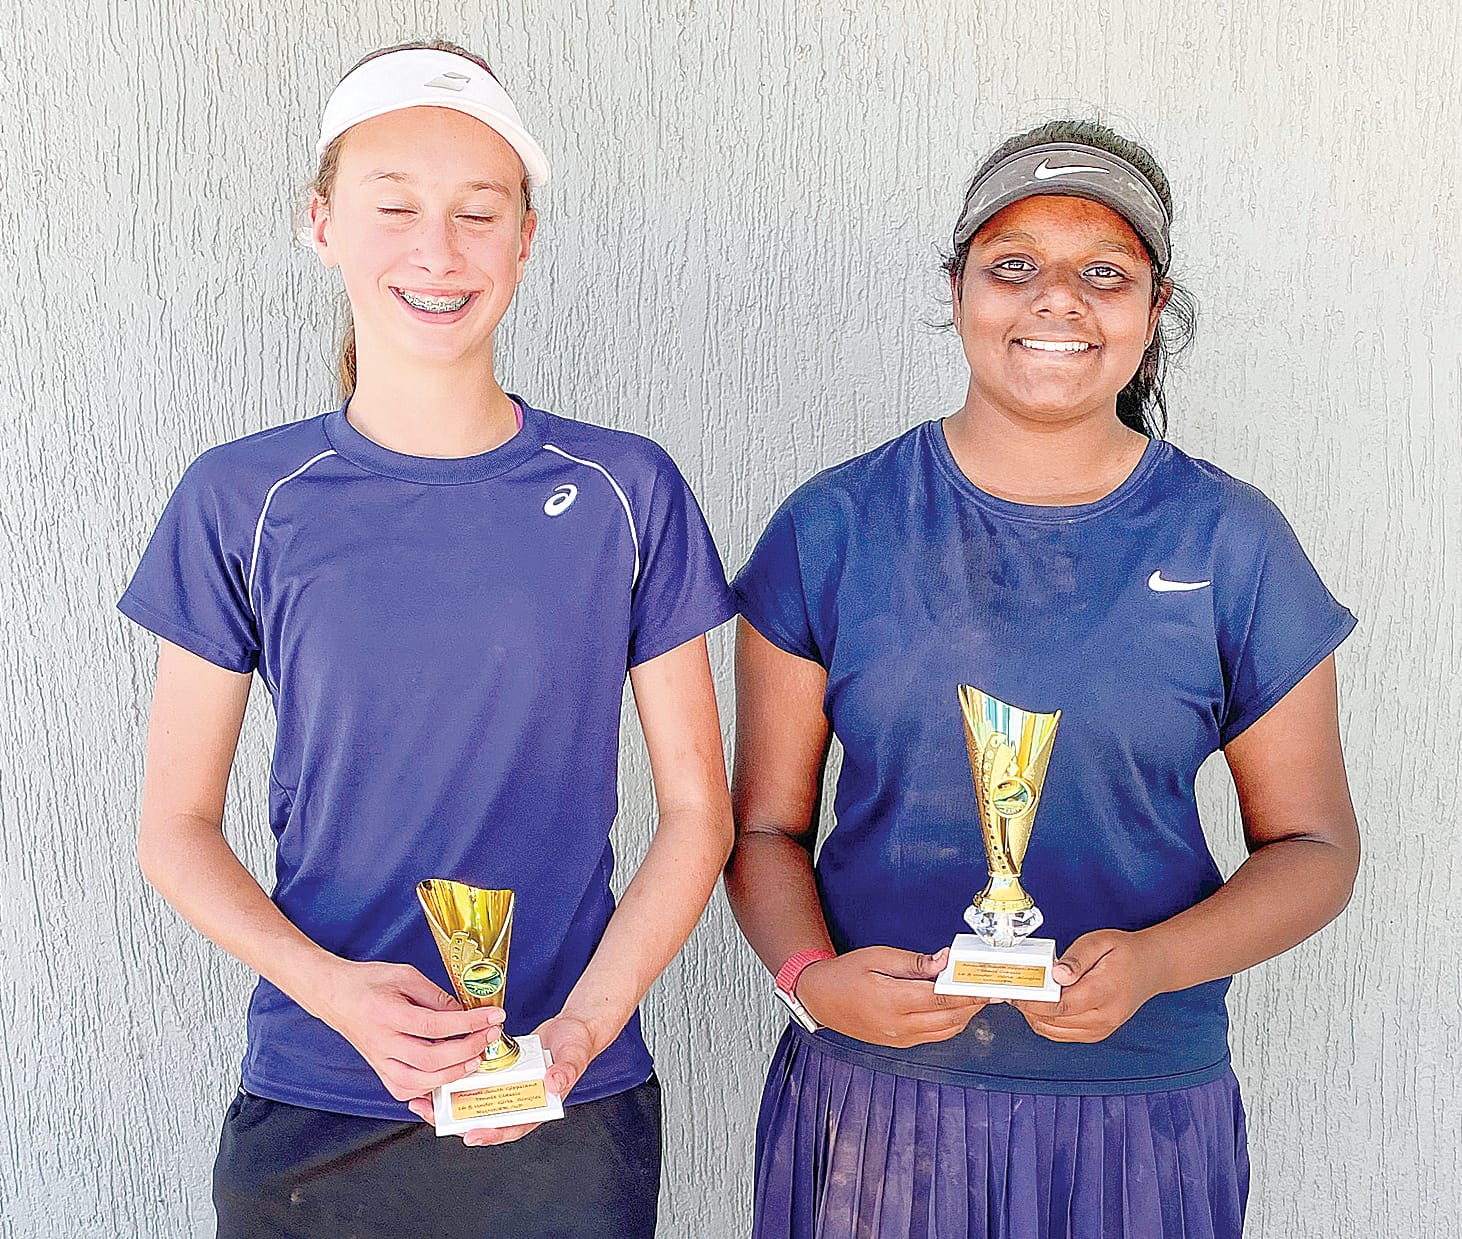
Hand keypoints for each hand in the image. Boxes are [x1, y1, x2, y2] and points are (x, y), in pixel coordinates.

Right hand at [309, 959, 502, 1101]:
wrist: (334, 995)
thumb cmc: (367, 982)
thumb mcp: (404, 975)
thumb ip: (435, 995)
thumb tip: (462, 1013)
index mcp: (387, 1014)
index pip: (435, 1024)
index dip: (468, 1023)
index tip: (493, 1016)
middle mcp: (382, 1043)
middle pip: (430, 1058)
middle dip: (468, 1049)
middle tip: (489, 1036)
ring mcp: (379, 1061)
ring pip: (418, 1081)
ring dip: (452, 1073)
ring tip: (474, 1058)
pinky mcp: (379, 1070)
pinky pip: (405, 1089)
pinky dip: (428, 1087)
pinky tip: (446, 1074)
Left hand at [408, 1012, 598, 1145]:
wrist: (571, 1028)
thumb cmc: (575, 1046)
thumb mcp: (573, 1057)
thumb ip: (566, 1071)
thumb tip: (554, 1084)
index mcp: (536, 1107)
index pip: (511, 1128)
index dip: (491, 1134)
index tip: (471, 1135)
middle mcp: (517, 1102)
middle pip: (484, 1120)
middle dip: (456, 1122)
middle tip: (431, 1114)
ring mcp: (505, 1089)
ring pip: (474, 1104)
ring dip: (449, 1104)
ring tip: (422, 1101)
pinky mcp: (497, 1074)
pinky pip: (474, 1083)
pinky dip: (456, 1083)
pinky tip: (435, 1077)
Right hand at [795, 946, 986, 1047]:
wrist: (820, 998)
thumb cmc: (846, 973)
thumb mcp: (878, 957)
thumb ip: (914, 962)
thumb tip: (945, 960)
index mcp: (891, 1001)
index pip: (941, 999)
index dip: (968, 992)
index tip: (986, 982)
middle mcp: (898, 1025)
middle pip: (949, 1018)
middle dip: (974, 1004)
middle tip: (992, 989)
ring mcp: (900, 1038)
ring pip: (946, 1031)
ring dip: (967, 1015)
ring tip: (980, 997)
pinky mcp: (900, 1043)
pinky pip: (935, 1037)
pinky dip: (952, 1024)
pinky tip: (959, 1009)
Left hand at [1011, 929, 1163, 1042]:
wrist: (1151, 968)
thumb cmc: (1125, 953)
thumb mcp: (1100, 942)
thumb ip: (1076, 958)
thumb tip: (1056, 974)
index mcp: (1105, 992)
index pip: (1061, 1005)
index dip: (1033, 1001)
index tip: (1015, 991)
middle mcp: (1104, 1017)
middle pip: (1054, 1021)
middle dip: (1028, 1007)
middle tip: (1013, 990)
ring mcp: (1101, 1029)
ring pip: (1055, 1031)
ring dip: (1035, 1016)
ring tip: (1024, 996)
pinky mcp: (1096, 1033)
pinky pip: (1063, 1034)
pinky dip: (1046, 1023)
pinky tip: (1040, 1006)